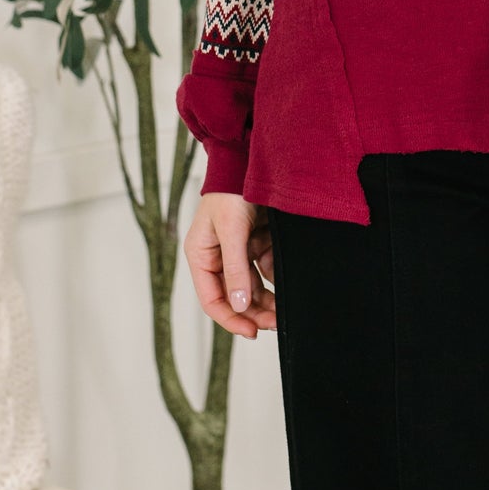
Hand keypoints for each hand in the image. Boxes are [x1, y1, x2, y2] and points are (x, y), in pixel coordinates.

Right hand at [183, 193, 276, 337]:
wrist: (250, 157)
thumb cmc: (232, 190)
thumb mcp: (232, 231)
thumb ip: (235, 269)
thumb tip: (239, 306)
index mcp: (201, 255)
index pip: (212, 299)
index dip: (231, 319)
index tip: (251, 332)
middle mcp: (218, 256)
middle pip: (235, 296)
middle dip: (254, 311)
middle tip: (276, 323)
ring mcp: (238, 249)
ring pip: (253, 285)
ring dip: (267, 297)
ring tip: (285, 309)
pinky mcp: (256, 240)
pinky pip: (266, 266)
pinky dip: (275, 274)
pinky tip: (287, 278)